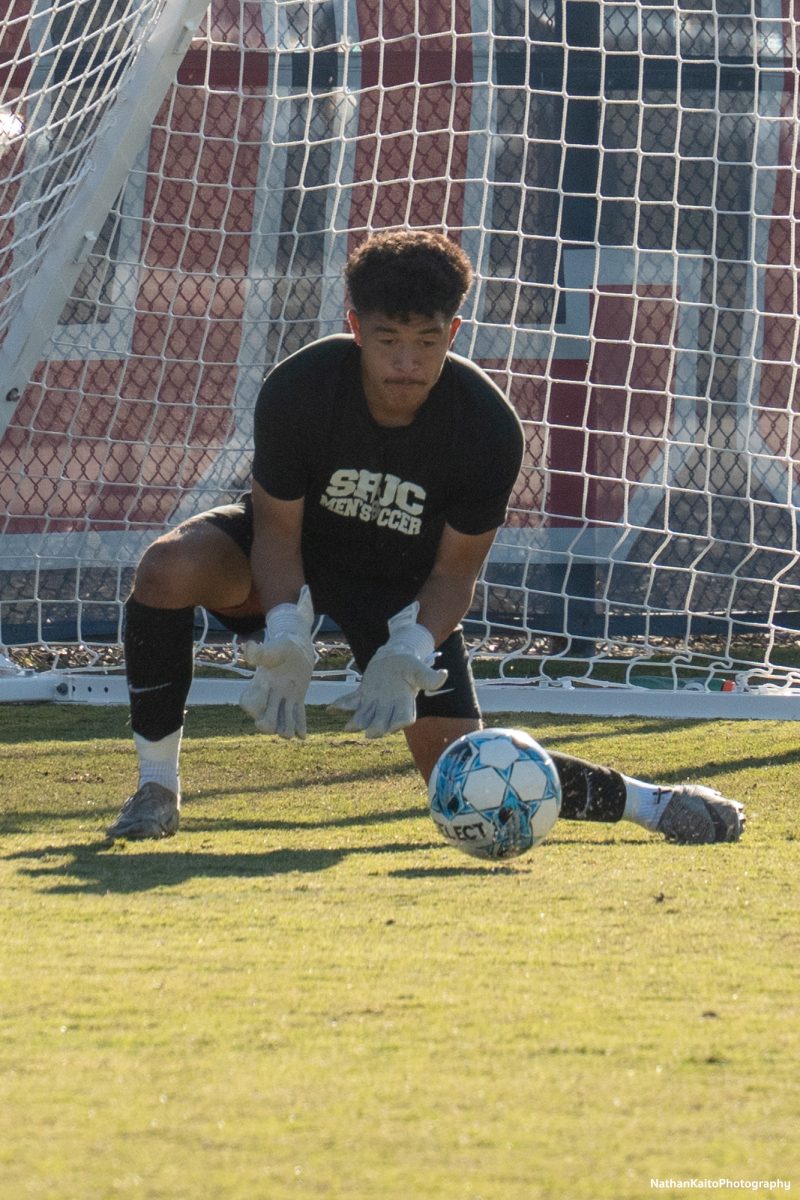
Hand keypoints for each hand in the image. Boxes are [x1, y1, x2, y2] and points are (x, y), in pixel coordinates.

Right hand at [240, 586, 315, 737]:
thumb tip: (248, 646)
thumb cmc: (283, 646)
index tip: (263, 699)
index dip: (254, 705)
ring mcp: (283, 698)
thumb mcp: (275, 647)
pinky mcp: (297, 699)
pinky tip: (303, 736)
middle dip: (267, 724)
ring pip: (282, 719)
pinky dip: (300, 726)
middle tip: (271, 728)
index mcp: (260, 684)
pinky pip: (298, 715)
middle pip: (264, 717)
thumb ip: (261, 651)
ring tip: (290, 734)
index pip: (250, 702)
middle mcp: (270, 694)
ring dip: (285, 728)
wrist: (297, 646)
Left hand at [329, 602, 447, 737]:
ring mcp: (374, 703)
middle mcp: (389, 707)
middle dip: (376, 728)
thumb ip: (429, 676)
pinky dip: (341, 705)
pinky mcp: (362, 695)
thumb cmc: (409, 664)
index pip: (404, 717)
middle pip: (383, 722)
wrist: (395, 658)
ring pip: (365, 716)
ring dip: (357, 721)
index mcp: (405, 702)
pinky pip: (350, 702)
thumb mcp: (419, 668)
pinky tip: (331, 708)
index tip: (395, 726)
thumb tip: (444, 675)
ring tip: (349, 726)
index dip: (399, 722)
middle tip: (370, 733)